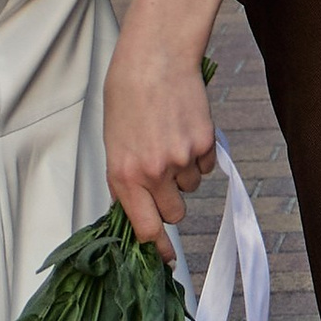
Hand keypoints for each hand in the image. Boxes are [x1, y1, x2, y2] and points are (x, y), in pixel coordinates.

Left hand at [102, 24, 216, 253]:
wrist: (154, 57)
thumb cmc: (127, 97)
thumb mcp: (114, 144)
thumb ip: (126, 182)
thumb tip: (137, 214)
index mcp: (124, 175)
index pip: (146, 229)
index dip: (159, 250)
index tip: (166, 263)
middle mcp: (153, 171)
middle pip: (175, 213)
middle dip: (171, 201)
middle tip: (164, 175)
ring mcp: (181, 158)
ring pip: (191, 187)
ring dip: (183, 172)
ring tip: (169, 137)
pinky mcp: (204, 142)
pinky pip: (206, 166)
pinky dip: (199, 154)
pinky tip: (184, 128)